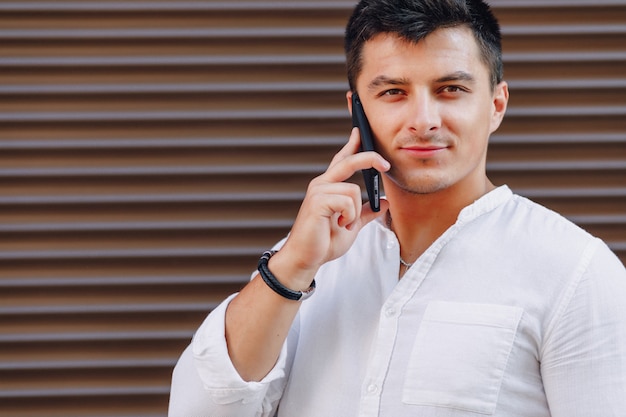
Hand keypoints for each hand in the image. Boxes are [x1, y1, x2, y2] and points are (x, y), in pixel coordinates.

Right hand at [270, 128, 389, 288]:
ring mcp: (318, 192)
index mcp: (328, 187)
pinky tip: (338, 225)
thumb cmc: (324, 242)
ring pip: (354, 191)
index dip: (351, 145)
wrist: (306, 258)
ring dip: (354, 213)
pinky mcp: (317, 202)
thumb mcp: (352, 225)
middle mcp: (321, 184)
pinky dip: (349, 217)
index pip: (341, 160)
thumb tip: (383, 203)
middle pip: (349, 161)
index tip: (360, 131)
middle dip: (369, 158)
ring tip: (342, 224)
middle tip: (386, 165)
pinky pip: (348, 202)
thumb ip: (366, 213)